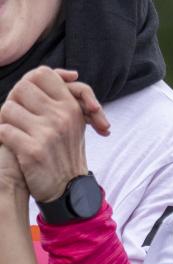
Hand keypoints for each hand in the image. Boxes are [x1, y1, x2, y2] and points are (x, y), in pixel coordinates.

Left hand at [0, 66, 107, 203]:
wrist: (67, 190)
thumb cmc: (65, 152)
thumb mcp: (74, 121)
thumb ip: (67, 96)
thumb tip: (69, 74)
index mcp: (70, 107)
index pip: (42, 74)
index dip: (29, 82)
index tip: (30, 99)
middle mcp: (61, 117)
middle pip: (22, 88)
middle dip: (14, 102)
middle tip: (19, 117)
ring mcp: (47, 133)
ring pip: (8, 109)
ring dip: (6, 121)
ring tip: (15, 133)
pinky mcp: (33, 150)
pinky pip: (4, 130)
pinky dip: (2, 137)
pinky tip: (9, 144)